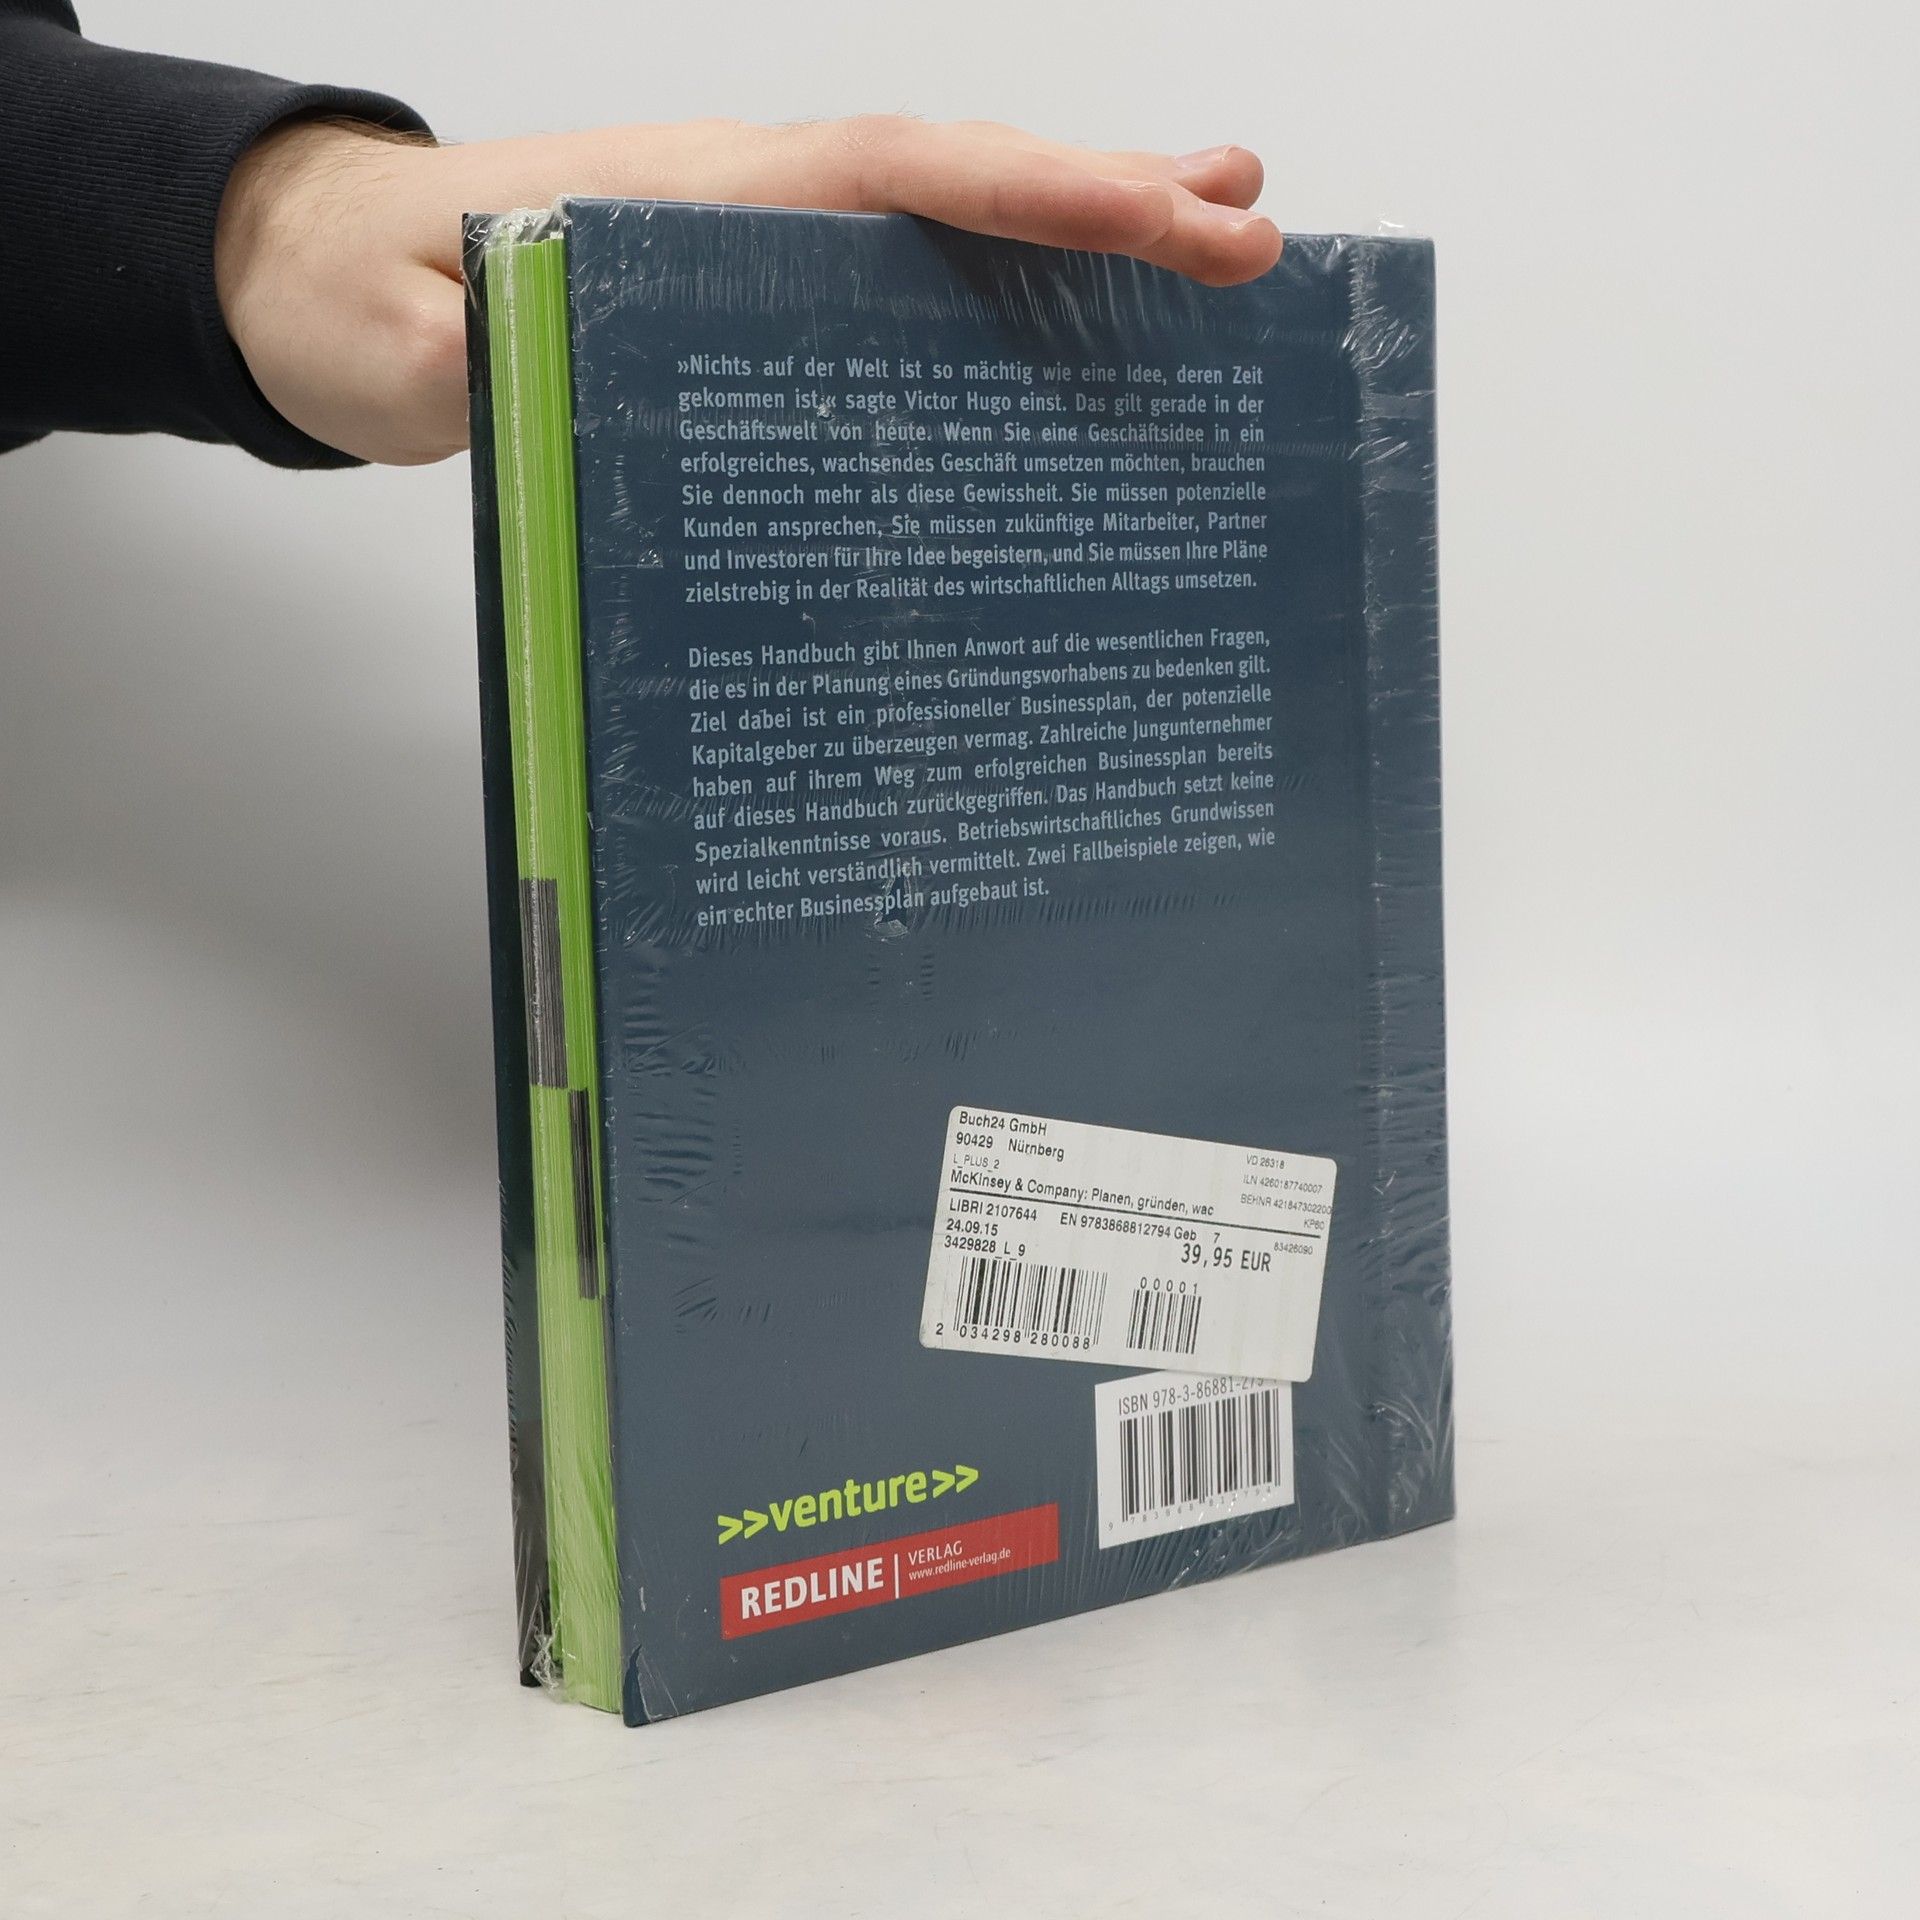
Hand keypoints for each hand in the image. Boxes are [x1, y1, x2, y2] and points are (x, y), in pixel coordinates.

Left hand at [214, 116, 1281, 465]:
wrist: (336, 278)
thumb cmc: (370, 299)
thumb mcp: (396, 345)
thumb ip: (464, 360)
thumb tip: (524, 372)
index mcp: (695, 199)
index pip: (894, 177)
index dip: (1034, 195)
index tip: (1162, 220)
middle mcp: (755, 200)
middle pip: (962, 178)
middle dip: (1111, 201)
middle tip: (1252, 234)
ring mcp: (770, 238)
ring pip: (955, 215)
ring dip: (1087, 218)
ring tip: (1222, 228)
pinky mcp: (769, 294)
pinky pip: (914, 271)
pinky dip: (1011, 275)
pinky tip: (1078, 309)